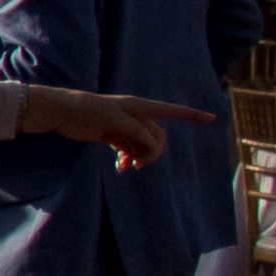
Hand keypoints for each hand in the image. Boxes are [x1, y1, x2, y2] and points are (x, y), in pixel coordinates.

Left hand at [16, 86, 212, 169]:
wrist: (62, 112)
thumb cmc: (89, 111)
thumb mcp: (116, 122)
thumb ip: (138, 133)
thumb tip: (153, 145)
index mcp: (139, 107)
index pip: (171, 111)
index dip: (192, 115)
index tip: (212, 118)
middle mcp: (135, 116)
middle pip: (157, 137)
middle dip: (153, 153)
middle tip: (139, 165)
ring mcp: (125, 126)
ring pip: (144, 146)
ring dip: (139, 158)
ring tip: (125, 167)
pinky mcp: (113, 135)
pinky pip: (130, 150)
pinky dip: (128, 159)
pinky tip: (121, 168)